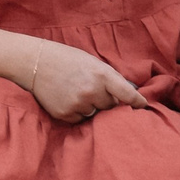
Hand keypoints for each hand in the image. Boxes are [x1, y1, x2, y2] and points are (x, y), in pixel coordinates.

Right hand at [29, 43, 150, 122]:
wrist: (36, 62)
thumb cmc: (67, 59)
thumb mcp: (93, 62)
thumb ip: (111, 77)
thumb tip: (130, 92)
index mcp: (101, 75)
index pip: (127, 94)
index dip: (137, 102)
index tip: (143, 106)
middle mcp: (92, 90)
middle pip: (111, 106)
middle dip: (106, 100)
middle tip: (92, 89)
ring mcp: (78, 104)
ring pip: (95, 114)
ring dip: (91, 107)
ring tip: (76, 91)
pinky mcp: (66, 114)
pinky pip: (80, 119)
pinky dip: (77, 112)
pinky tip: (67, 98)